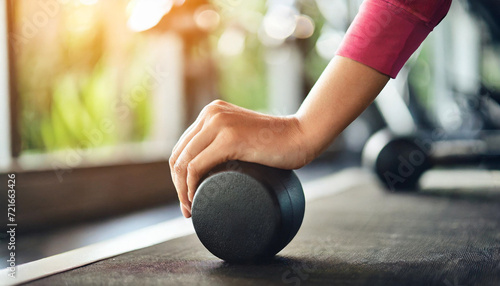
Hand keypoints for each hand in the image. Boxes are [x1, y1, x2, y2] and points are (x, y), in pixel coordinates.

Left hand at [169, 100, 309, 217]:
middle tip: (189, 209)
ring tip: (192, 210)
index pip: (182, 147)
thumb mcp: (243, 134)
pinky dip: (189, 187)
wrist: (303, 135)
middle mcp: (211, 114)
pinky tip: (194, 200)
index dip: (178, 176)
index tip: (188, 199)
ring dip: (182, 190)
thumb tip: (215, 168)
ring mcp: (219, 123)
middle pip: (178, 155)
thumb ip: (229, 139)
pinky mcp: (229, 138)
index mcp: (211, 113)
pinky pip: (195, 166)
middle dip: (178, 186)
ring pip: (182, 162)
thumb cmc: (278, 143)